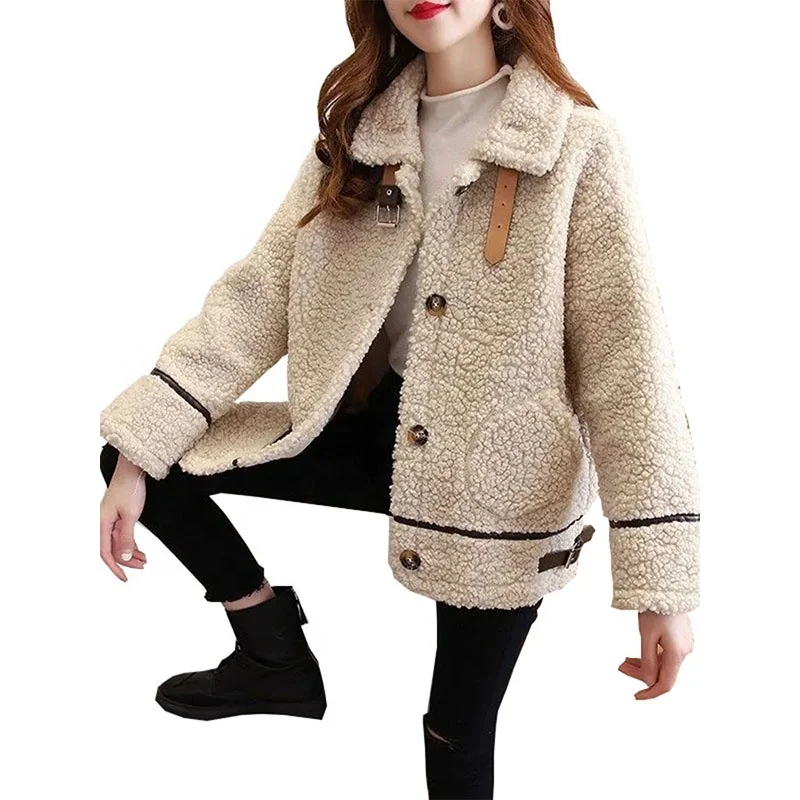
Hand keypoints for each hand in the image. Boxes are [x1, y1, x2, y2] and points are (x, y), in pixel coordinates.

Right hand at [99, 457, 147, 580]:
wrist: (133, 468)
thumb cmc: (130, 487)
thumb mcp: (130, 515)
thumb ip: (127, 537)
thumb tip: (125, 557)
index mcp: (104, 522)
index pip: (105, 552)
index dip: (114, 567)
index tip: (124, 577)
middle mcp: (106, 521)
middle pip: (113, 548)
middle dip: (127, 560)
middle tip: (142, 566)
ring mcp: (114, 517)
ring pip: (119, 541)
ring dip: (131, 552)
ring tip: (144, 560)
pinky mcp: (121, 512)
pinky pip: (124, 533)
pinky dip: (132, 542)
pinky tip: (140, 548)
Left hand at [618, 611, 693, 699]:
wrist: (666, 587)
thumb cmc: (655, 609)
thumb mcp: (647, 636)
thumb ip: (647, 661)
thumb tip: (648, 681)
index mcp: (677, 654)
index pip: (665, 684)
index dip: (650, 693)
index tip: (636, 696)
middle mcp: (684, 651)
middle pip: (662, 672)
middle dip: (640, 674)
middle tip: (620, 667)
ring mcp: (684, 644)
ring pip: (663, 663)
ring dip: (644, 664)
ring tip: (624, 661)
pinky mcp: (681, 637)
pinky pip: (665, 654)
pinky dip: (651, 656)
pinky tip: (636, 654)